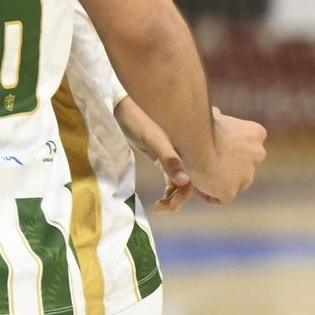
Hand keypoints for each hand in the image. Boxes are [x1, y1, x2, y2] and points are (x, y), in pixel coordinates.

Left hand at [114, 96, 209, 211]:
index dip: (185, 194)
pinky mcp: (160, 155)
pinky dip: (167, 188)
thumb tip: (184, 182)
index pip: (193, 177)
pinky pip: (169, 176)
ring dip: (172, 195)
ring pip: (178, 181)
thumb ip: (169, 160)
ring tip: (160, 207)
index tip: (172, 206)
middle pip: (188, 181)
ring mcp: (172, 155)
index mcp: (186, 149)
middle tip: (164, 209)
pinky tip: (160, 200)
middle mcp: (183, 153)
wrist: (121, 106)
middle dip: (178, 197)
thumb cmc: (138, 119)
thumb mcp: (153, 140)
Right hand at [184, 107, 266, 204]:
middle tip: (202, 162)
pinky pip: (218, 198)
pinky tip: (193, 185)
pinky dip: (207, 193)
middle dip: (225, 166)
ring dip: (217, 181)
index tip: (210, 148)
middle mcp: (257, 154)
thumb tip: (216, 112)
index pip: (245, 147)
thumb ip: (219, 119)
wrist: (196, 139)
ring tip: (196, 175)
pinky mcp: (230, 192)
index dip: (227, 150)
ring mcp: (246, 175)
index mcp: (255, 134)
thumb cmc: (201, 122)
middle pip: (242, 166)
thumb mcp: (215, 115)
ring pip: (232, 184)